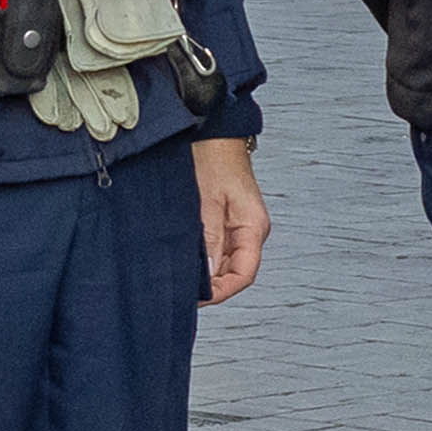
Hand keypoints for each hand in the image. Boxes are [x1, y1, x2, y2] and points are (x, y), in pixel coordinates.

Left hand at [192, 136, 268, 302]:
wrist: (213, 131)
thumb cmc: (213, 158)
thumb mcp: (207, 200)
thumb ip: (208, 238)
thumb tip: (208, 275)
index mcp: (253, 227)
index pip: (244, 274)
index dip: (221, 292)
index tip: (197, 299)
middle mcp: (249, 231)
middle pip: (234, 272)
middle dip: (210, 284)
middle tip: (180, 290)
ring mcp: (237, 226)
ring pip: (223, 262)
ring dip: (204, 271)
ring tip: (178, 274)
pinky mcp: (224, 219)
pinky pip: (216, 247)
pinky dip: (201, 256)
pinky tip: (183, 257)